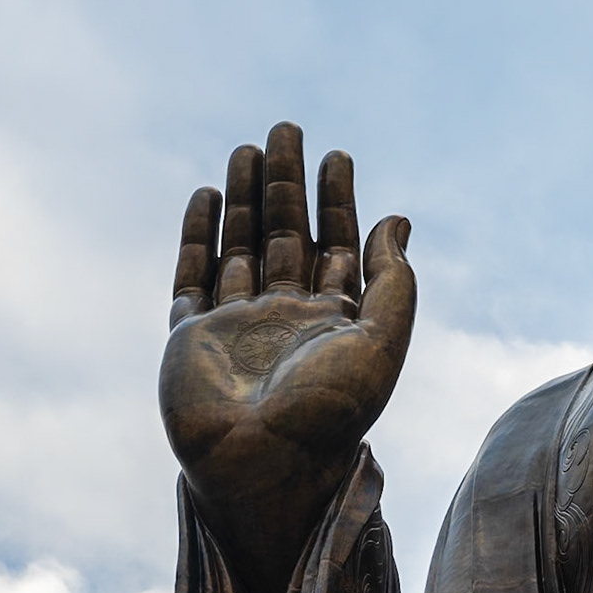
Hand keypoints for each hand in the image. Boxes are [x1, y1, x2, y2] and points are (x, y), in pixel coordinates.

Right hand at [159, 122, 415, 592]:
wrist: (266, 464)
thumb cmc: (332, 411)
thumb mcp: (381, 340)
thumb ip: (395, 280)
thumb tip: (400, 218)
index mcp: (336, 322)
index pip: (339, 245)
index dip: (339, 200)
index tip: (339, 155)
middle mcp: (287, 319)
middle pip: (288, 235)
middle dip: (288, 183)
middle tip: (289, 129)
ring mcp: (238, 326)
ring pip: (242, 246)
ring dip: (246, 198)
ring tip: (250, 148)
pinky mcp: (192, 338)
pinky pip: (194, 276)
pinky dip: (199, 236)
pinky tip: (209, 196)